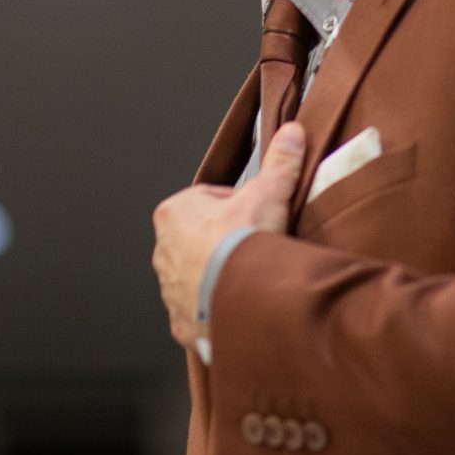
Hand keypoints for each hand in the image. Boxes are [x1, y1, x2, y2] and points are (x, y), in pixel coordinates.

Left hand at [151, 122, 306, 347]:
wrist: (241, 300)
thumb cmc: (243, 245)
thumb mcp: (268, 193)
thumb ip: (279, 162)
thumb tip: (291, 134)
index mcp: (174, 214)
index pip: (208, 201)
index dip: (239, 205)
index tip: (258, 215)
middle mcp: (163, 251)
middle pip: (202, 240)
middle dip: (228, 242)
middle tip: (258, 247)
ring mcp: (170, 289)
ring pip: (199, 276)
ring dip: (222, 276)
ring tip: (253, 277)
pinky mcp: (180, 320)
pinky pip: (200, 311)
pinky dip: (218, 308)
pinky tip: (242, 304)